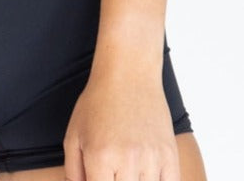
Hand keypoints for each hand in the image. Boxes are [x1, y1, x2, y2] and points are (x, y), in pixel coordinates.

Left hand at [64, 67, 180, 180]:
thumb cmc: (97, 103)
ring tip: (127, 170)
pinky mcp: (170, 154)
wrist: (128, 73)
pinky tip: (146, 175)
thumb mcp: (74, 135)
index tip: (100, 177)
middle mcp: (127, 160)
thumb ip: (73, 173)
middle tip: (112, 171)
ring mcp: (151, 158)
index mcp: (100, 157)